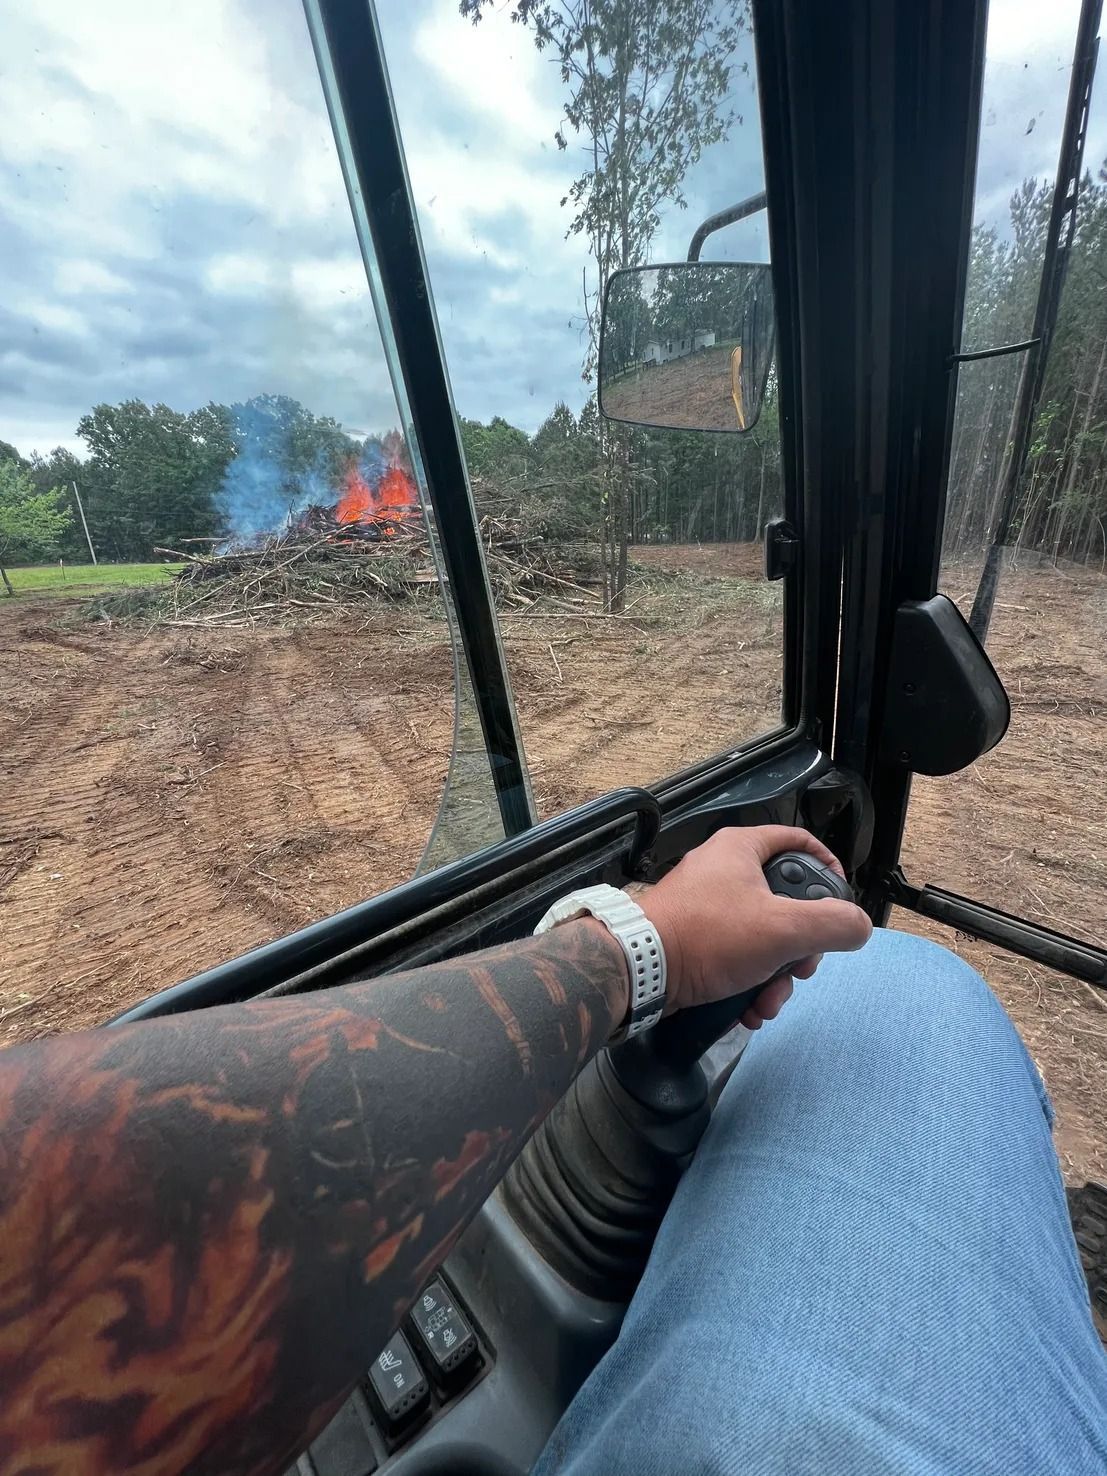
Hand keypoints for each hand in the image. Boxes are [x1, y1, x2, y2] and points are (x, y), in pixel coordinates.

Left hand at [637, 825, 872, 1025]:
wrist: (641, 969)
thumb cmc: (709, 936)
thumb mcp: (783, 928)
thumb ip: (832, 924)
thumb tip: (858, 927)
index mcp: (742, 849)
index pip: (800, 842)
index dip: (828, 868)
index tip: (841, 901)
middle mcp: (723, 870)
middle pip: (786, 902)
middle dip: (800, 948)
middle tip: (801, 969)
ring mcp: (706, 905)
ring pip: (763, 938)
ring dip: (775, 977)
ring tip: (768, 1002)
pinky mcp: (694, 938)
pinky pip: (736, 957)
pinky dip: (748, 984)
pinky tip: (748, 1009)